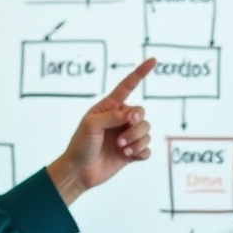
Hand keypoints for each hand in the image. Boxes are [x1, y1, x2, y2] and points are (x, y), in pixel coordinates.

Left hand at [46, 58, 154, 205]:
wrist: (79, 171)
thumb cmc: (80, 145)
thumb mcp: (91, 125)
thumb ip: (112, 116)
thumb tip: (132, 115)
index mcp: (110, 107)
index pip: (128, 86)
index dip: (140, 73)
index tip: (153, 60)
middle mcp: (121, 119)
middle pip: (142, 114)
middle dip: (136, 126)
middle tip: (121, 138)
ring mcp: (127, 136)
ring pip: (147, 131)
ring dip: (136, 141)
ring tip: (122, 149)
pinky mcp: (131, 152)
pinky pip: (147, 149)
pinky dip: (141, 152)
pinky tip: (129, 156)